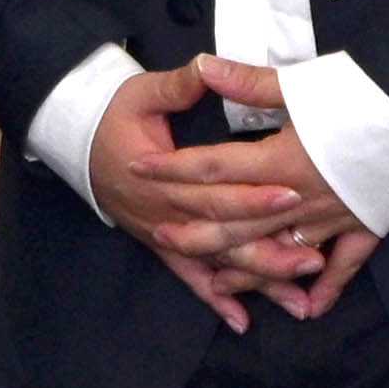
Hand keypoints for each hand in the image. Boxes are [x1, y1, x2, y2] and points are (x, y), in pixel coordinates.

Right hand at [88, 59, 309, 335]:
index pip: (216, 187)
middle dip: (269, 247)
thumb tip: (208, 67)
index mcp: (165, 173)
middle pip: (223, 233)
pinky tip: (242, 320)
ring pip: (215, 263)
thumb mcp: (142, 92)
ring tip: (298, 302)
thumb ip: (179, 85)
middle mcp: (167, 210)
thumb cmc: (112, 113)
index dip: (252, 193)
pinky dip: (214, 299)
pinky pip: (189, 277)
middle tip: (314, 257)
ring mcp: (164, 232)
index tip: (292, 194)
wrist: (74, 141)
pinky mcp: (160, 244)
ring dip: (255, 282)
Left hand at [171, 58, 379, 317]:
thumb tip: (202, 65)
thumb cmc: (366, 93)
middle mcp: (303, 197)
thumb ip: (249, 84)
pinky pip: (344, 265)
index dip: (172, 168)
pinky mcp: (367, 225)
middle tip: (161, 236)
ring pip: (282, 250)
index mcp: (281, 160)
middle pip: (238, 221)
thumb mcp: (302, 85)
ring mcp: (336, 217)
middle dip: (197, 231)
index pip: (212, 168)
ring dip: (248, 267)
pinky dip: (326, 286)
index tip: (138, 169)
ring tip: (217, 280)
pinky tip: (309, 307)